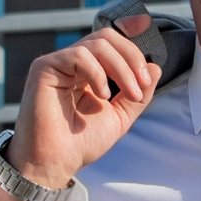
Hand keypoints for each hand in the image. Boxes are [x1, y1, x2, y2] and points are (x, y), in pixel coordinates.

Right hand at [8, 12, 166, 188]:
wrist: (55, 162)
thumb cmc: (80, 143)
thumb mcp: (119, 117)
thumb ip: (137, 95)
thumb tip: (156, 67)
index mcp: (88, 71)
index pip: (112, 43)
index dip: (132, 44)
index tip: (147, 65)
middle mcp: (72, 64)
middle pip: (107, 37)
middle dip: (132, 57)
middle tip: (141, 84)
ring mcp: (58, 63)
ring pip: (98, 44)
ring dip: (121, 68)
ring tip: (129, 93)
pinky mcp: (45, 67)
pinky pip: (79, 55)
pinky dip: (98, 73)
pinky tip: (102, 95)